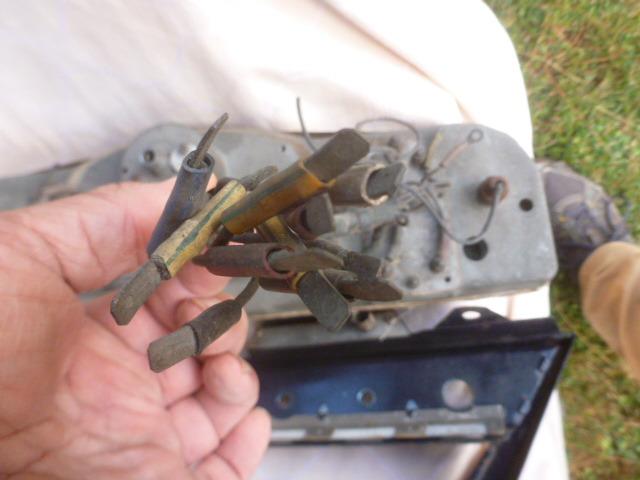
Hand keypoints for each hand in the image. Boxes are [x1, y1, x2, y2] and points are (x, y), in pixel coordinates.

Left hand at [0, 181, 269, 478]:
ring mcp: (145, 430)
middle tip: (200, 317)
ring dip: (240, 377)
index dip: (200, 278)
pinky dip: (246, 443)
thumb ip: (111, 217)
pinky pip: (221, 469)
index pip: (174, 299)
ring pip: (220, 401)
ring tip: (222, 368)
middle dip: (223, 325)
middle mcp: (126, 379)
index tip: (213, 261)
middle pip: (204, 347)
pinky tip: (246, 419)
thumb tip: (192, 194)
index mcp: (101, 328)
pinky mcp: (158, 473)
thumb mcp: (32, 250)